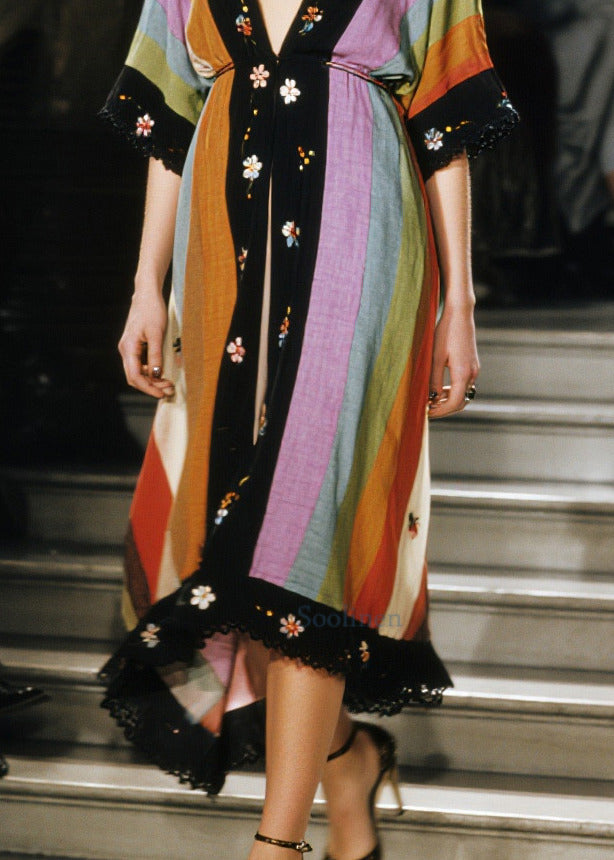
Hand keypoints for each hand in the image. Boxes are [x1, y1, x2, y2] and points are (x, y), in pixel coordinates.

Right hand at [118, 288, 174, 398]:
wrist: (147, 295)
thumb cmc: (152, 310)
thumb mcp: (156, 333)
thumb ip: (155, 355)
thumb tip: (156, 374)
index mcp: (128, 347)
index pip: (135, 376)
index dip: (148, 388)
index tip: (162, 393)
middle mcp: (125, 350)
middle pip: (134, 377)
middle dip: (151, 386)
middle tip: (169, 390)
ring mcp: (128, 348)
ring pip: (137, 372)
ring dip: (151, 380)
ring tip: (168, 383)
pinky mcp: (134, 346)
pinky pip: (139, 365)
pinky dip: (150, 372)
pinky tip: (161, 373)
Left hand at [428, 302, 478, 418]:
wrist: (460, 314)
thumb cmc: (445, 332)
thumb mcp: (435, 358)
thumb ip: (433, 380)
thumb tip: (431, 399)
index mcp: (462, 373)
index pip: (454, 403)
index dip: (440, 411)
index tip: (426, 413)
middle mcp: (472, 373)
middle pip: (460, 402)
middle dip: (444, 409)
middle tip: (427, 409)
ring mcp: (474, 369)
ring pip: (463, 394)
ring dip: (448, 400)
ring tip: (431, 400)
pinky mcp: (472, 364)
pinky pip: (464, 385)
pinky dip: (453, 391)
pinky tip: (439, 389)